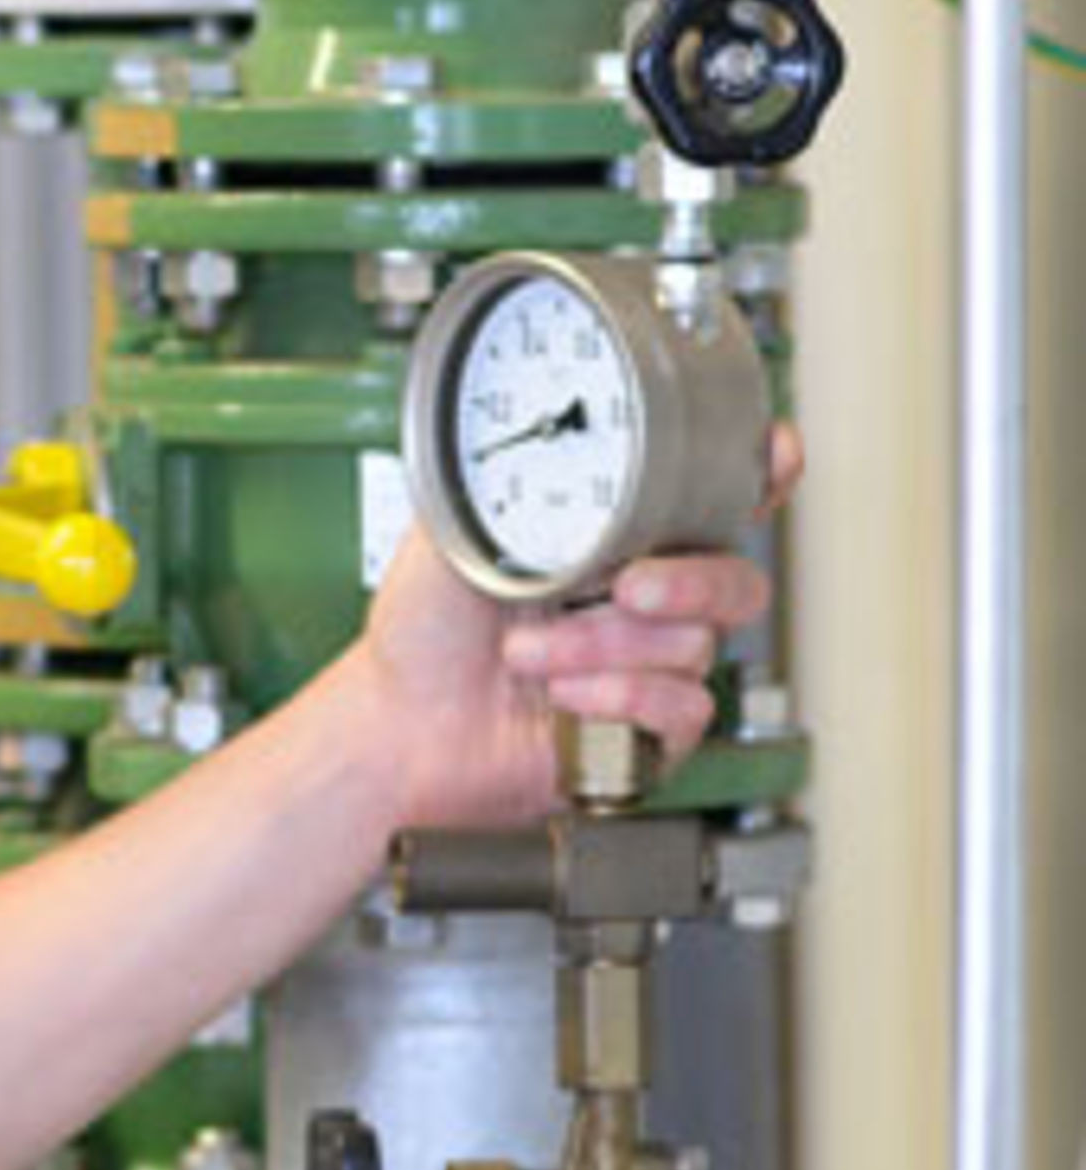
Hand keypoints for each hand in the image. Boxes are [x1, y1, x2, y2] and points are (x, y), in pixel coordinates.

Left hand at [357, 422, 794, 831]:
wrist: (397, 728)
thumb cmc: (421, 639)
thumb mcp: (449, 540)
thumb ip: (500, 489)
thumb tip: (525, 438)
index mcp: (612, 544)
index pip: (711, 503)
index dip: (759, 477)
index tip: (773, 456)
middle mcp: (641, 602)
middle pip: (733, 577)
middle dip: (688, 581)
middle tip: (625, 587)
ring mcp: (647, 666)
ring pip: (695, 645)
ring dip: (603, 647)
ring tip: (527, 653)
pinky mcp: (645, 731)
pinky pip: (683, 708)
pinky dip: (619, 699)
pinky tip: (563, 699)